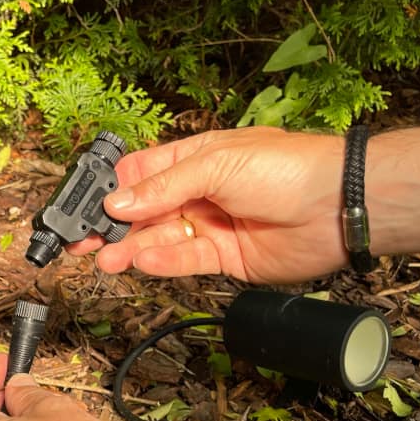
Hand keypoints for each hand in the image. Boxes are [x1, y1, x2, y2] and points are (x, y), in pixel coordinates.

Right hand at [70, 126, 347, 283]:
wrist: (337, 205)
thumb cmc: (285, 168)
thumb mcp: (215, 164)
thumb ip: (162, 187)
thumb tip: (116, 202)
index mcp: (193, 158)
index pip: (139, 173)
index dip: (110, 188)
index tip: (83, 205)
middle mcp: (197, 192)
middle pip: (143, 211)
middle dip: (111, 225)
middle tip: (81, 241)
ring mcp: (210, 225)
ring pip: (159, 239)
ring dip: (130, 248)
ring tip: (104, 259)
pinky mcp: (225, 257)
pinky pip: (185, 261)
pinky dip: (163, 262)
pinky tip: (142, 262)